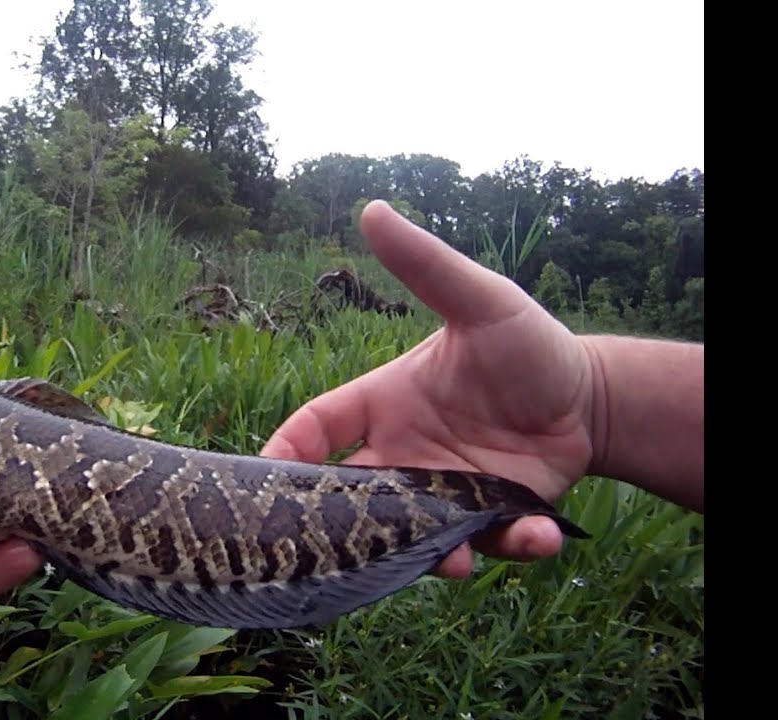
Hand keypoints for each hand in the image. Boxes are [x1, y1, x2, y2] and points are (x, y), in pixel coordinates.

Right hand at [261, 200, 597, 578]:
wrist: (588, 396)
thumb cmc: (524, 341)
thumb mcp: (480, 298)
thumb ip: (426, 265)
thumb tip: (372, 210)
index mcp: (383, 403)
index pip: (315, 429)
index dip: (285, 451)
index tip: (262, 475)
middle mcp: (402, 454)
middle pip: (351, 499)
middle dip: (346, 527)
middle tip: (350, 544)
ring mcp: (442, 492)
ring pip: (412, 536)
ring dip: (428, 553)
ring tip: (456, 558)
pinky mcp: (490, 519)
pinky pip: (486, 545)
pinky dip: (508, 547)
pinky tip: (536, 534)